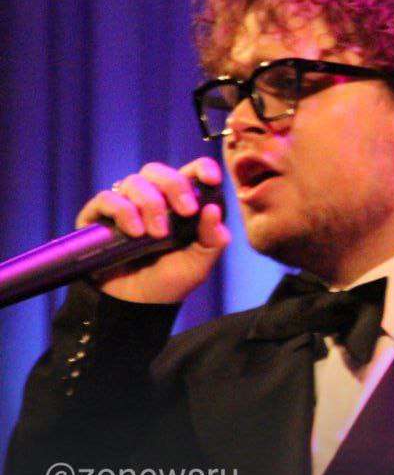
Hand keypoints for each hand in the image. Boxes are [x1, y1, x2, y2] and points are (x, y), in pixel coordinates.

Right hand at [77, 157, 230, 303]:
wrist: (137, 306)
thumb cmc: (169, 280)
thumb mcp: (199, 262)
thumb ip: (212, 237)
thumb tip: (212, 208)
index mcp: (179, 203)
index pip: (190, 172)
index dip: (201, 168)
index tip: (212, 179)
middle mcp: (151, 199)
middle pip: (158, 171)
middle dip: (175, 186)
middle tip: (186, 211)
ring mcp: (123, 206)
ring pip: (134, 182)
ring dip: (150, 204)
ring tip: (156, 234)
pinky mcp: (98, 218)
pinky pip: (107, 199)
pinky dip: (123, 211)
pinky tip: (135, 233)